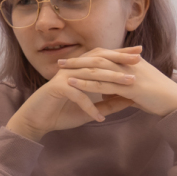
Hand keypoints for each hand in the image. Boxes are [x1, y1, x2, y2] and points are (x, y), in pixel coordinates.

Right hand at [4, 47, 141, 142]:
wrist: (36, 120)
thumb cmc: (61, 112)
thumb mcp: (90, 109)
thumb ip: (109, 103)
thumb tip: (131, 100)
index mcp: (80, 70)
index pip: (102, 58)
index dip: (120, 55)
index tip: (140, 55)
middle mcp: (72, 69)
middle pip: (98, 60)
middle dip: (119, 59)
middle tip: (138, 60)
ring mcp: (64, 78)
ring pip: (91, 74)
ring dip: (111, 79)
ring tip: (129, 84)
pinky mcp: (57, 89)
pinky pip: (78, 96)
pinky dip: (90, 107)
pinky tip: (100, 117)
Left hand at [57, 47, 176, 116]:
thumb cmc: (158, 99)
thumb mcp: (136, 91)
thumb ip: (120, 90)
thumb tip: (103, 94)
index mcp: (132, 63)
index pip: (106, 56)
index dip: (88, 57)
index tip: (72, 58)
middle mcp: (130, 65)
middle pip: (99, 58)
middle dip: (78, 59)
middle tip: (61, 61)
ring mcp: (130, 74)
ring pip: (98, 68)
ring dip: (78, 68)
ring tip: (61, 70)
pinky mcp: (130, 86)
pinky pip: (103, 83)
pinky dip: (86, 83)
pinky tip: (72, 84)